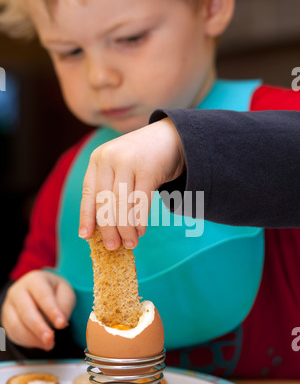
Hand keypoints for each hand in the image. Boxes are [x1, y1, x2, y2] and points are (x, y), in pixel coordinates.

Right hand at [1, 270, 75, 350]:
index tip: (61, 324)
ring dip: (32, 338)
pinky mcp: (6, 320)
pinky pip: (12, 333)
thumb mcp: (65, 293)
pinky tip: (40, 343)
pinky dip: (27, 342)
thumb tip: (61, 323)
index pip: (42, 295)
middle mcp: (17, 290)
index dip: (52, 311)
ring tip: (49, 344)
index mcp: (34, 279)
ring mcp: (8, 305)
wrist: (40, 292)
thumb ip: (65, 306)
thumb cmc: (55, 292)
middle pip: (25, 310)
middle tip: (51, 339)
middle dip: (39, 328)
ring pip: (15, 324)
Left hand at [79, 118, 185, 249]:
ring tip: (130, 243)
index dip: (87, 217)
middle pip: (105, 201)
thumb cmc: (142, 159)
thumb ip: (110, 188)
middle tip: (112, 247)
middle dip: (108, 228)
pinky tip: (141, 231)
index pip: (89, 193)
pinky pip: (140, 200)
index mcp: (98, 159)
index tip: (86, 237)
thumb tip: (104, 227)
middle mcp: (109, 158)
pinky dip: (140, 219)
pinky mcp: (147, 168)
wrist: (171, 136)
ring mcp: (128, 161)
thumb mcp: (119, 167)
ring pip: (122, 204)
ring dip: (126, 228)